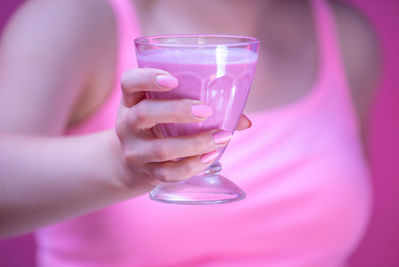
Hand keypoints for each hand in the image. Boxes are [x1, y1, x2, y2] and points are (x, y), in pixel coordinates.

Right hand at [115, 68, 250, 189]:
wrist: (131, 164)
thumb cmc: (159, 128)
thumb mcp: (166, 112)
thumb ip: (200, 108)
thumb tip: (245, 121)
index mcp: (132, 101)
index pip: (129, 83)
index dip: (148, 78)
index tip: (173, 79)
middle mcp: (127, 124)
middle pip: (144, 114)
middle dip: (177, 111)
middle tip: (207, 111)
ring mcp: (135, 151)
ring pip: (161, 149)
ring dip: (195, 143)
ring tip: (222, 137)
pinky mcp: (147, 173)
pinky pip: (169, 173)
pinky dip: (193, 166)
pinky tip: (211, 157)